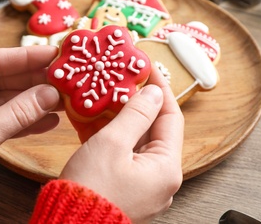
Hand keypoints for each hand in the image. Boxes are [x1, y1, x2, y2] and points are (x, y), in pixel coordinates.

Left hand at [0, 46, 60, 190]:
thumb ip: (17, 114)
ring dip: (34, 103)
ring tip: (62, 102)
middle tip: (63, 80)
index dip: (26, 57)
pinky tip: (48, 121)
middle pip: (3, 79)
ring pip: (6, 100)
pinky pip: (3, 119)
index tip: (53, 55)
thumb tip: (50, 95)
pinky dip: (25, 121)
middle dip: (35, 82)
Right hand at [60, 66, 183, 222]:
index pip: (171, 117)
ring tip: (104, 96)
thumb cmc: (90, 190)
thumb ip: (136, 114)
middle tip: (122, 81)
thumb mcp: (112, 143)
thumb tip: (153, 93)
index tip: (148, 70)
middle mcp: (160, 178)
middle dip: (135, 103)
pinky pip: (123, 155)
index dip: (160, 90)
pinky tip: (94, 120)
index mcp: (166, 168)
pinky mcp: (126, 187)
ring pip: (135, 141)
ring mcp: (143, 184)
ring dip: (119, 119)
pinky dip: (111, 138)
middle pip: (153, 130)